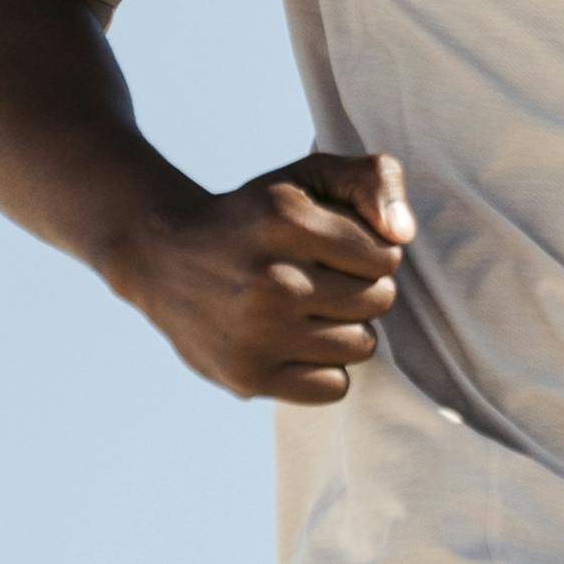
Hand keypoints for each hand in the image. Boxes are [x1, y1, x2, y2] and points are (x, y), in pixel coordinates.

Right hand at [116, 150, 413, 403]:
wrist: (161, 256)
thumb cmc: (256, 216)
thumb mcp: (309, 177)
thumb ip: (373, 179)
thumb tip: (402, 236)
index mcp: (285, 218)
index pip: (385, 257)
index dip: (371, 253)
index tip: (339, 250)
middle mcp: (271, 278)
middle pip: (379, 301)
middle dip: (361, 289)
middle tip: (321, 280)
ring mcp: (257, 332)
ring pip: (363, 345)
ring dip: (345, 329)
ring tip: (307, 310)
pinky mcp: (248, 376)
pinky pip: (335, 387)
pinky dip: (325, 368)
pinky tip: (295, 343)